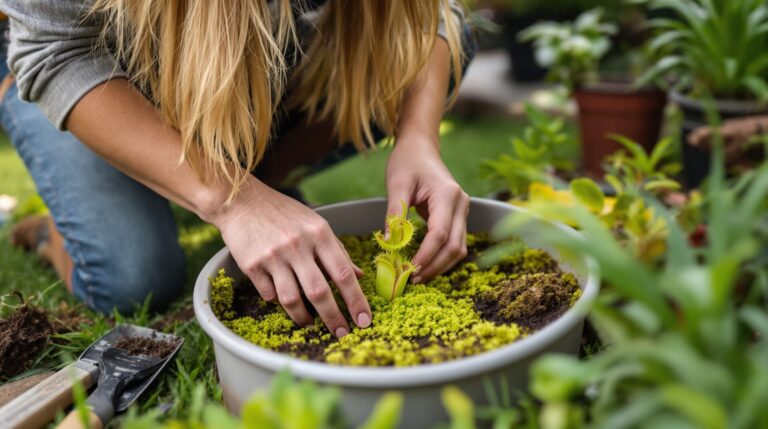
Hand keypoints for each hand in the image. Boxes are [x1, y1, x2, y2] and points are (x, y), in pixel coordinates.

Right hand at [211, 178, 370, 336]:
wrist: (242, 201)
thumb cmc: (285, 214)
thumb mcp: (317, 225)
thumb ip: (338, 251)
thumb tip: (359, 276)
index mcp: (319, 234)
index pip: (343, 274)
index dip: (356, 301)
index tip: (364, 321)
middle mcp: (297, 245)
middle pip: (319, 292)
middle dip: (333, 318)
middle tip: (342, 333)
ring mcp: (273, 256)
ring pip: (292, 299)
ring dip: (303, 317)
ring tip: (310, 323)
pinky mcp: (251, 265)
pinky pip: (269, 294)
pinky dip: (277, 300)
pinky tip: (282, 297)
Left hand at [385, 135, 468, 283]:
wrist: (420, 146)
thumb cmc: (407, 161)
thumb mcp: (397, 185)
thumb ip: (395, 215)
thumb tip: (389, 245)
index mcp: (448, 195)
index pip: (439, 234)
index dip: (426, 256)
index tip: (408, 271)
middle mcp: (461, 204)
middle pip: (454, 246)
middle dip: (434, 266)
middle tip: (411, 280)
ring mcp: (463, 211)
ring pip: (459, 248)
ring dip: (440, 266)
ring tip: (417, 276)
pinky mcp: (458, 216)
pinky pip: (455, 243)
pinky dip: (442, 257)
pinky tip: (425, 265)